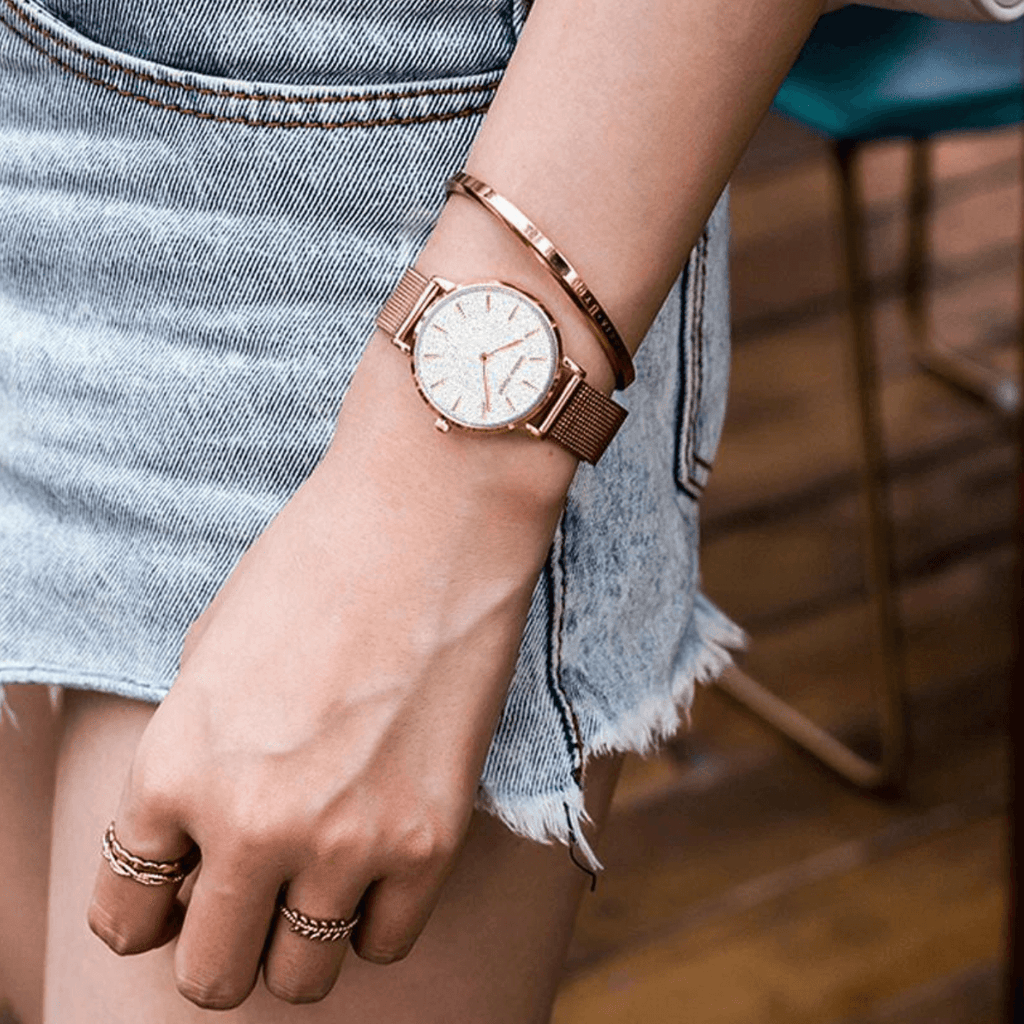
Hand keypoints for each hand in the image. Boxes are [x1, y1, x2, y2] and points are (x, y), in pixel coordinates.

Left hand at [87, 333, 572, 1008]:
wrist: (430, 515)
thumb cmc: (315, 563)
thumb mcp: (211, 655)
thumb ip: (191, 761)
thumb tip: (198, 835)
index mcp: (173, 769)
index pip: (124, 915)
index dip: (149, 910)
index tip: (182, 891)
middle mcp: (249, 823)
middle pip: (209, 976)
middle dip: (221, 943)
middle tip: (252, 897)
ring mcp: (346, 840)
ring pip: (300, 979)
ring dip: (301, 937)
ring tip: (323, 872)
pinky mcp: (431, 839)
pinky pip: (387, 941)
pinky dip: (376, 913)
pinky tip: (382, 850)